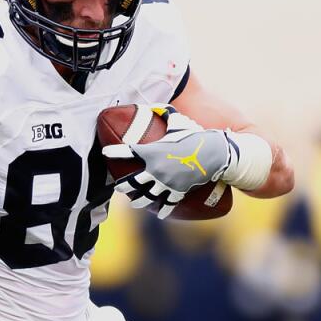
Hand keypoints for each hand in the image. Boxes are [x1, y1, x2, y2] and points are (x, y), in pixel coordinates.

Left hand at [102, 106, 232, 218]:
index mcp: (152, 152)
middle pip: (132, 182)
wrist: (215, 153)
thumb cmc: (195, 135)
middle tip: (118, 186)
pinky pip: (167, 204)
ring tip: (134, 202)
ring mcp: (166, 183)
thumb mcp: (179, 123)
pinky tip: (159, 214)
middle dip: (123, 185)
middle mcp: (155, 170)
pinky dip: (163, 210)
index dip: (114, 152)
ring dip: (139, 201)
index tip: (105, 153)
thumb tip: (157, 106)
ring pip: (147, 196)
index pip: (127, 152)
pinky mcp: (178, 191)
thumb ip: (166, 114)